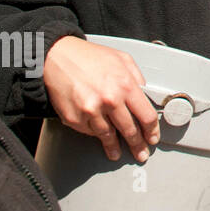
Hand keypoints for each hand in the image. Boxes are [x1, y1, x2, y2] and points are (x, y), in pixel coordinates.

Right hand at [42, 36, 159, 162]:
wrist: (57, 57)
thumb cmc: (89, 57)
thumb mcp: (123, 60)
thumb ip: (137, 78)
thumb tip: (145, 94)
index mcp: (126, 85)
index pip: (146, 116)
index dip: (152, 131)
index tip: (152, 138)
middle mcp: (109, 100)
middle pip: (129, 131)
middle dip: (138, 145)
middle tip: (141, 153)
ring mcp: (91, 112)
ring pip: (108, 136)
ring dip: (114, 147)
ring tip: (118, 153)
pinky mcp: (74, 119)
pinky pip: (89, 132)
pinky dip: (95, 135)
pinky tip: (99, 136)